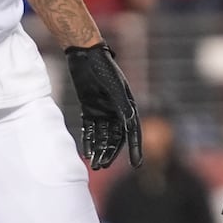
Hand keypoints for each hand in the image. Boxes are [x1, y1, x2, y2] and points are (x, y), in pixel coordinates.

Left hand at [66, 42, 142, 169]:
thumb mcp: (114, 86)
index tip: (136, 165)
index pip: (133, 132)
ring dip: (99, 150)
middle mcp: (116, 110)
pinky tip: (86, 152)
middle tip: (102, 167)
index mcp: (127, 105)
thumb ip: (121, 105)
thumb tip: (130, 123)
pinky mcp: (89, 108)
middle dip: (110, 153)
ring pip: (102, 136)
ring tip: (94, 164)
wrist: (85, 55)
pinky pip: (90, 129)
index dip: (135, 148)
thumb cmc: (103, 68)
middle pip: (116, 137)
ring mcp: (102, 110)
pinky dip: (88, 141)